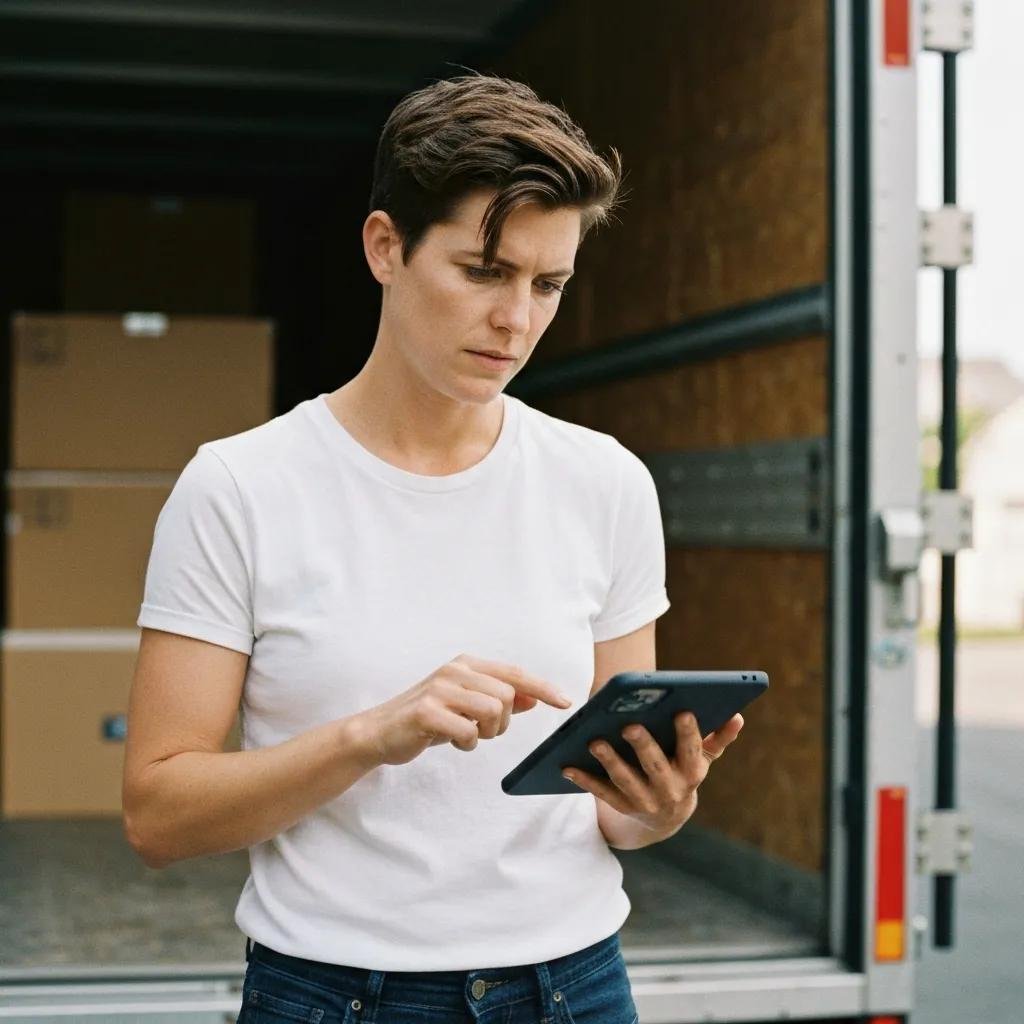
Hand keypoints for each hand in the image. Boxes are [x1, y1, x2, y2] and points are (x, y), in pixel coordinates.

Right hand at [358, 653, 572, 766]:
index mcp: (466, 665)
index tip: (566, 702)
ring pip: (492, 711)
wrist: (379, 732)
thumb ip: (499, 699)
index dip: (543, 686)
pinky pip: (467, 732)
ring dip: (485, 734)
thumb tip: (534, 698)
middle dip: (502, 723)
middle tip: (483, 732)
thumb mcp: (466, 706)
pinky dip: (466, 743)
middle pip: (506, 697)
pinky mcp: (427, 711)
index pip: (514, 673)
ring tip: (467, 735)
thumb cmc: (427, 719)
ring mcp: (439, 689)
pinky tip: (451, 741)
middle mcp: (454, 671)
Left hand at [561, 712, 743, 834]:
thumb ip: (718, 738)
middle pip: (656, 766)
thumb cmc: (683, 771)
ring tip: (594, 741)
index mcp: (692, 773)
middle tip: (629, 725)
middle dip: (643, 746)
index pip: (693, 751)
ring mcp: (645, 801)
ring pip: (626, 781)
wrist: (667, 817)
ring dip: (610, 762)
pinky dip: (584, 780)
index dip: (689, 733)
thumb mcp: (703, 758)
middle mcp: (670, 790)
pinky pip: (601, 793)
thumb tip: (737, 717)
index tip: (682, 710)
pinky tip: (567, 766)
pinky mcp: (622, 806)